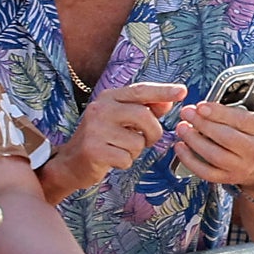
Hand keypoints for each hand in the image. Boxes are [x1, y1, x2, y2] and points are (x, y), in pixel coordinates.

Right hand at [62, 83, 180, 189]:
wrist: (69, 163)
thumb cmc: (102, 139)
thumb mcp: (122, 119)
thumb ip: (145, 109)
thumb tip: (168, 102)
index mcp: (108, 98)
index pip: (140, 90)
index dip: (163, 91)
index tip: (183, 91)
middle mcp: (100, 109)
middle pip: (144, 116)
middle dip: (153, 132)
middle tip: (147, 140)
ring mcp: (95, 129)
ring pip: (138, 141)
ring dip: (136, 150)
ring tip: (120, 149)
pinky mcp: (93, 150)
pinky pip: (127, 158)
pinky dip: (125, 162)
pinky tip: (111, 159)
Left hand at [170, 75, 253, 190]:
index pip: (242, 120)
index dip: (219, 113)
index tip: (201, 106)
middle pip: (226, 138)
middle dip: (202, 124)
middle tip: (186, 113)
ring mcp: (242, 166)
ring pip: (214, 155)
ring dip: (194, 141)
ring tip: (182, 127)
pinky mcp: (228, 178)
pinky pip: (206, 172)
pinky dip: (190, 160)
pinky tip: (180, 147)